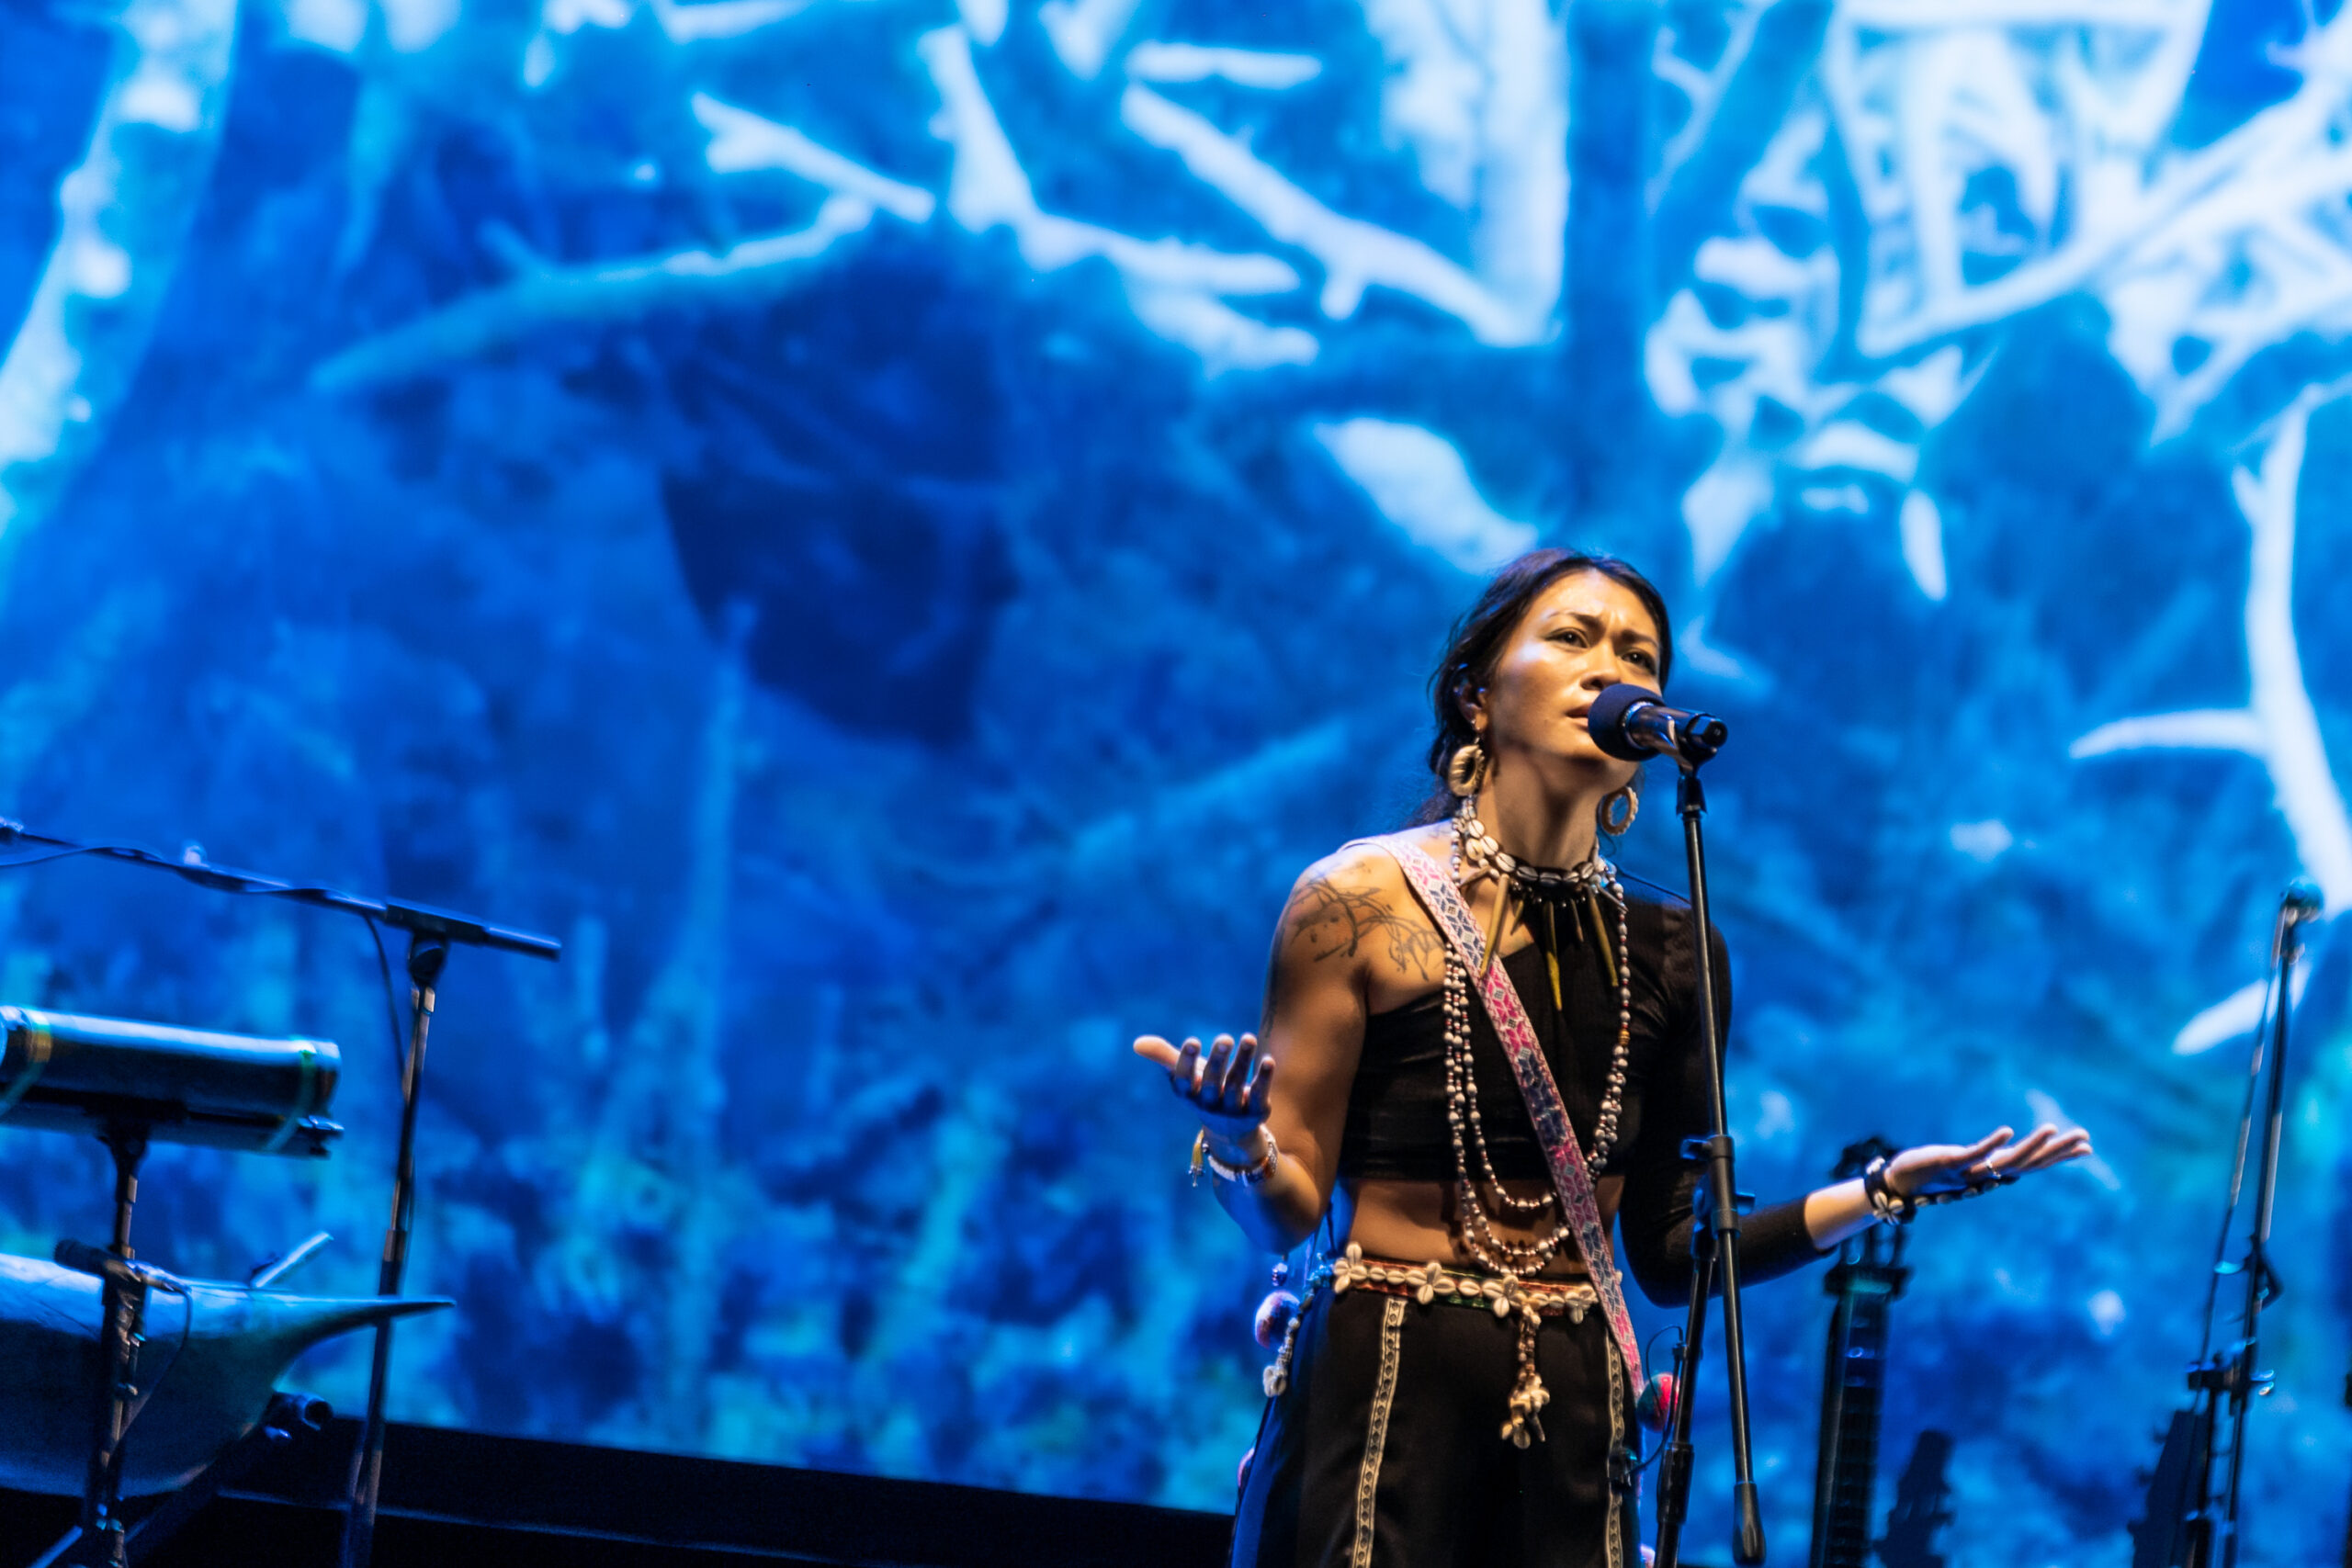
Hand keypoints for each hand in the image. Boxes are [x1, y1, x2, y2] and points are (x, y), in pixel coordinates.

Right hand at [1133, 1032, 1273, 1158]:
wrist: (1231, 1130)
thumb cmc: (1204, 1091)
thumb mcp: (1186, 1075)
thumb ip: (1165, 1057)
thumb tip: (1136, 1043)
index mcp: (1188, 1095)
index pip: (1184, 1080)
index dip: (1187, 1062)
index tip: (1193, 1041)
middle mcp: (1208, 1105)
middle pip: (1212, 1082)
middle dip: (1218, 1060)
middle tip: (1225, 1037)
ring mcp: (1232, 1111)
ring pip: (1236, 1085)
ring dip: (1243, 1061)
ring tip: (1249, 1037)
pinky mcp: (1255, 1113)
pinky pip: (1259, 1095)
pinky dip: (1264, 1079)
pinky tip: (1268, 1060)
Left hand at [1886, 1123, 2091, 1199]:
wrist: (1897, 1184)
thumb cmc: (1930, 1172)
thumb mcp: (1964, 1165)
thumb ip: (1987, 1162)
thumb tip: (2008, 1155)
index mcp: (1993, 1174)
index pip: (2034, 1164)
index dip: (2059, 1156)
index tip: (2087, 1147)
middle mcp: (1987, 1175)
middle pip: (2030, 1162)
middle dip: (2058, 1150)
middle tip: (2086, 1138)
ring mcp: (1970, 1171)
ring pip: (2009, 1159)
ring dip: (2033, 1144)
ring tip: (2054, 1128)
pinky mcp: (1950, 1163)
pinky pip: (1975, 1154)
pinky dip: (1992, 1144)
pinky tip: (2008, 1130)